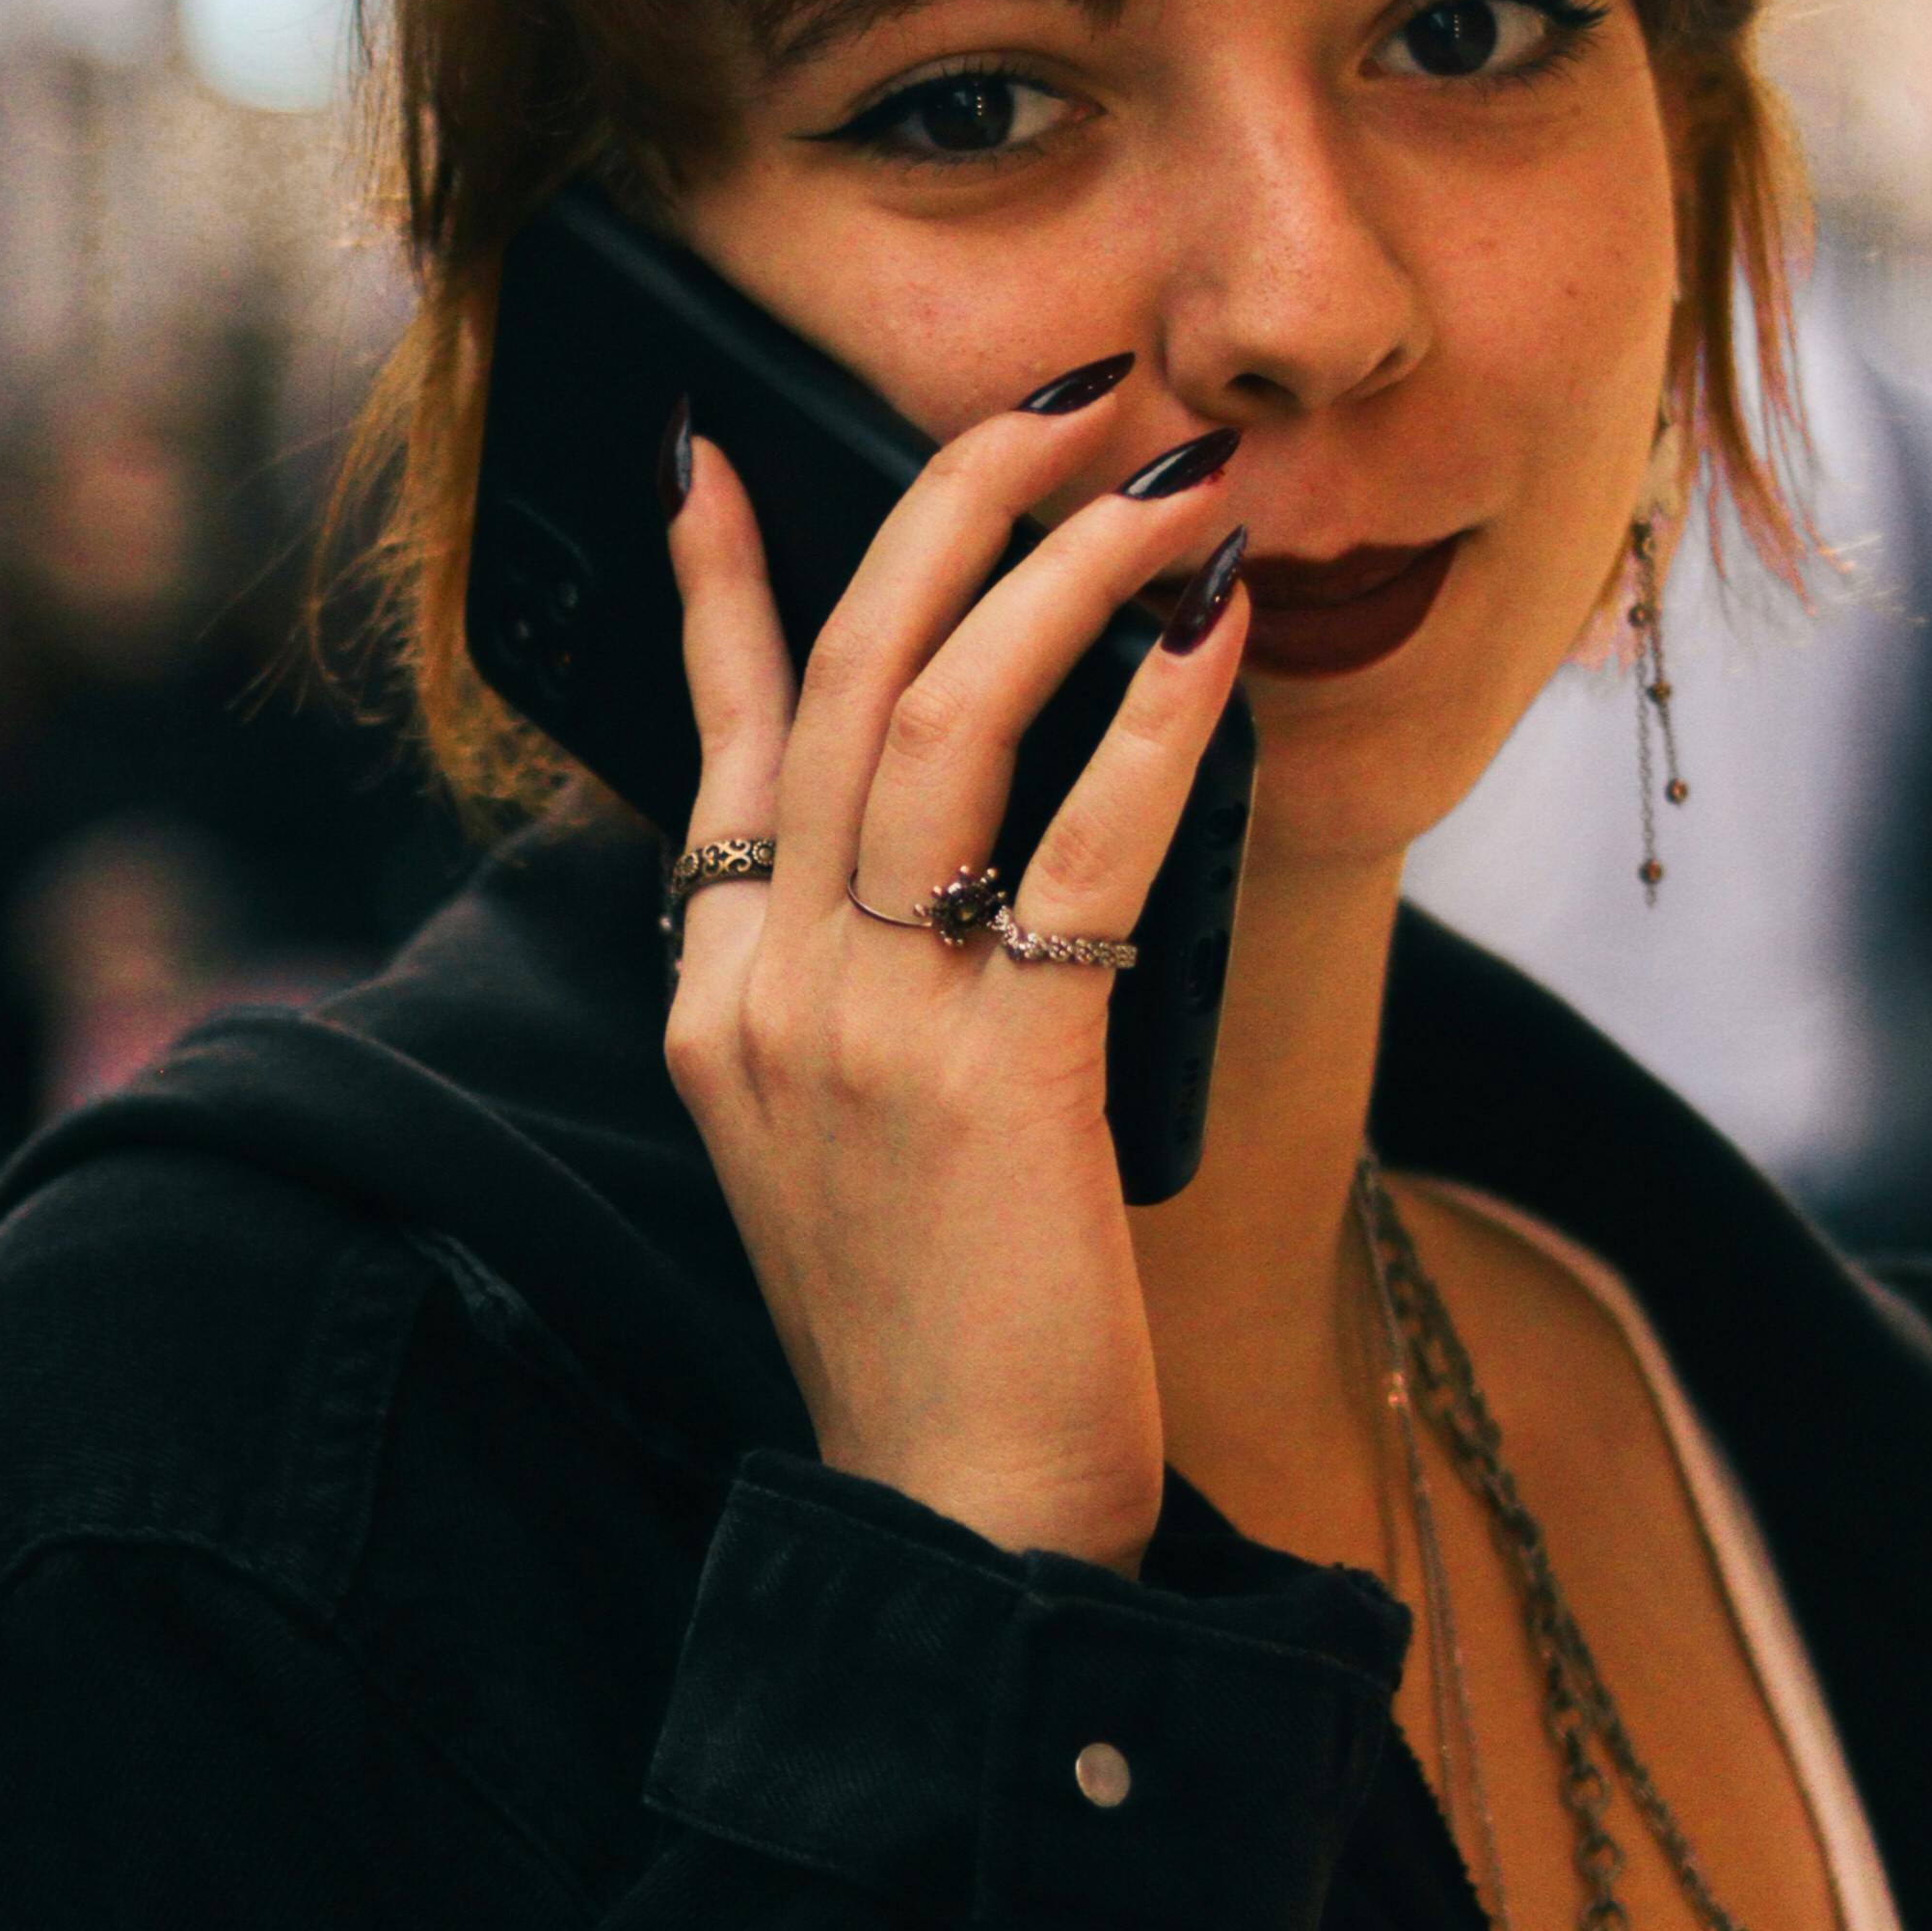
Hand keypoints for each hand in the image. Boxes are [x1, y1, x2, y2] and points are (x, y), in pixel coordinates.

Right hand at [660, 390, 1250, 1569]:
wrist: (962, 1527)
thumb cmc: (945, 1337)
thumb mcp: (849, 1143)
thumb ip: (867, 990)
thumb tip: (972, 846)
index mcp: (721, 1002)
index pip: (716, 739)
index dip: (719, 582)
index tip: (719, 445)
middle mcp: (772, 994)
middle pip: (840, 676)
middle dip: (951, 506)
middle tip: (1063, 402)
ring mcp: (871, 1033)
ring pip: (940, 721)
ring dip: (1067, 574)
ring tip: (1172, 487)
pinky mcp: (999, 1083)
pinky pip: (1078, 851)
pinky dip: (1151, 729)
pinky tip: (1215, 649)